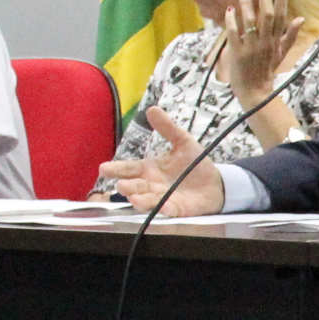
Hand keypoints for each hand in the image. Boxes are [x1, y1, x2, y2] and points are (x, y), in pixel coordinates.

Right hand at [98, 107, 222, 214]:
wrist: (215, 183)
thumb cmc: (193, 164)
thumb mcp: (182, 141)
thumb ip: (167, 128)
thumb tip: (152, 109)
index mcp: (149, 169)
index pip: (129, 168)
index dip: (116, 169)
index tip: (103, 169)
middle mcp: (152, 185)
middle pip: (135, 187)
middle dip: (127, 187)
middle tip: (121, 185)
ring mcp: (163, 198)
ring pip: (148, 201)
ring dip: (141, 201)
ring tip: (134, 199)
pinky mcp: (178, 209)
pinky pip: (170, 210)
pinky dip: (166, 209)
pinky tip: (164, 207)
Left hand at [220, 0, 301, 110]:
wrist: (255, 91)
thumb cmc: (267, 70)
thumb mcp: (281, 53)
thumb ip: (290, 36)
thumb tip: (301, 19)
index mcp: (276, 41)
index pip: (282, 15)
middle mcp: (265, 42)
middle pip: (268, 14)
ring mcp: (251, 47)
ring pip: (250, 23)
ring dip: (247, 7)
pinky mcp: (237, 53)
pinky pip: (233, 33)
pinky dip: (231, 20)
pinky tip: (230, 10)